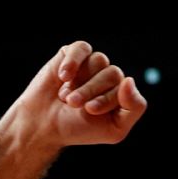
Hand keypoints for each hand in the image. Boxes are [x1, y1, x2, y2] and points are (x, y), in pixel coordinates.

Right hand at [13, 40, 146, 147]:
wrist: (43, 125)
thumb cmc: (78, 128)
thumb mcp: (114, 130)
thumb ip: (134, 108)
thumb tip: (130, 80)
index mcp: (122, 95)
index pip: (127, 89)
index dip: (107, 99)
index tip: (90, 110)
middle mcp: (110, 78)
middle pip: (113, 74)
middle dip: (91, 91)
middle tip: (73, 104)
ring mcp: (92, 65)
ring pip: (99, 60)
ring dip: (80, 81)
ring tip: (65, 96)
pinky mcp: (74, 54)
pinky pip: (82, 48)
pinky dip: (72, 62)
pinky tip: (62, 77)